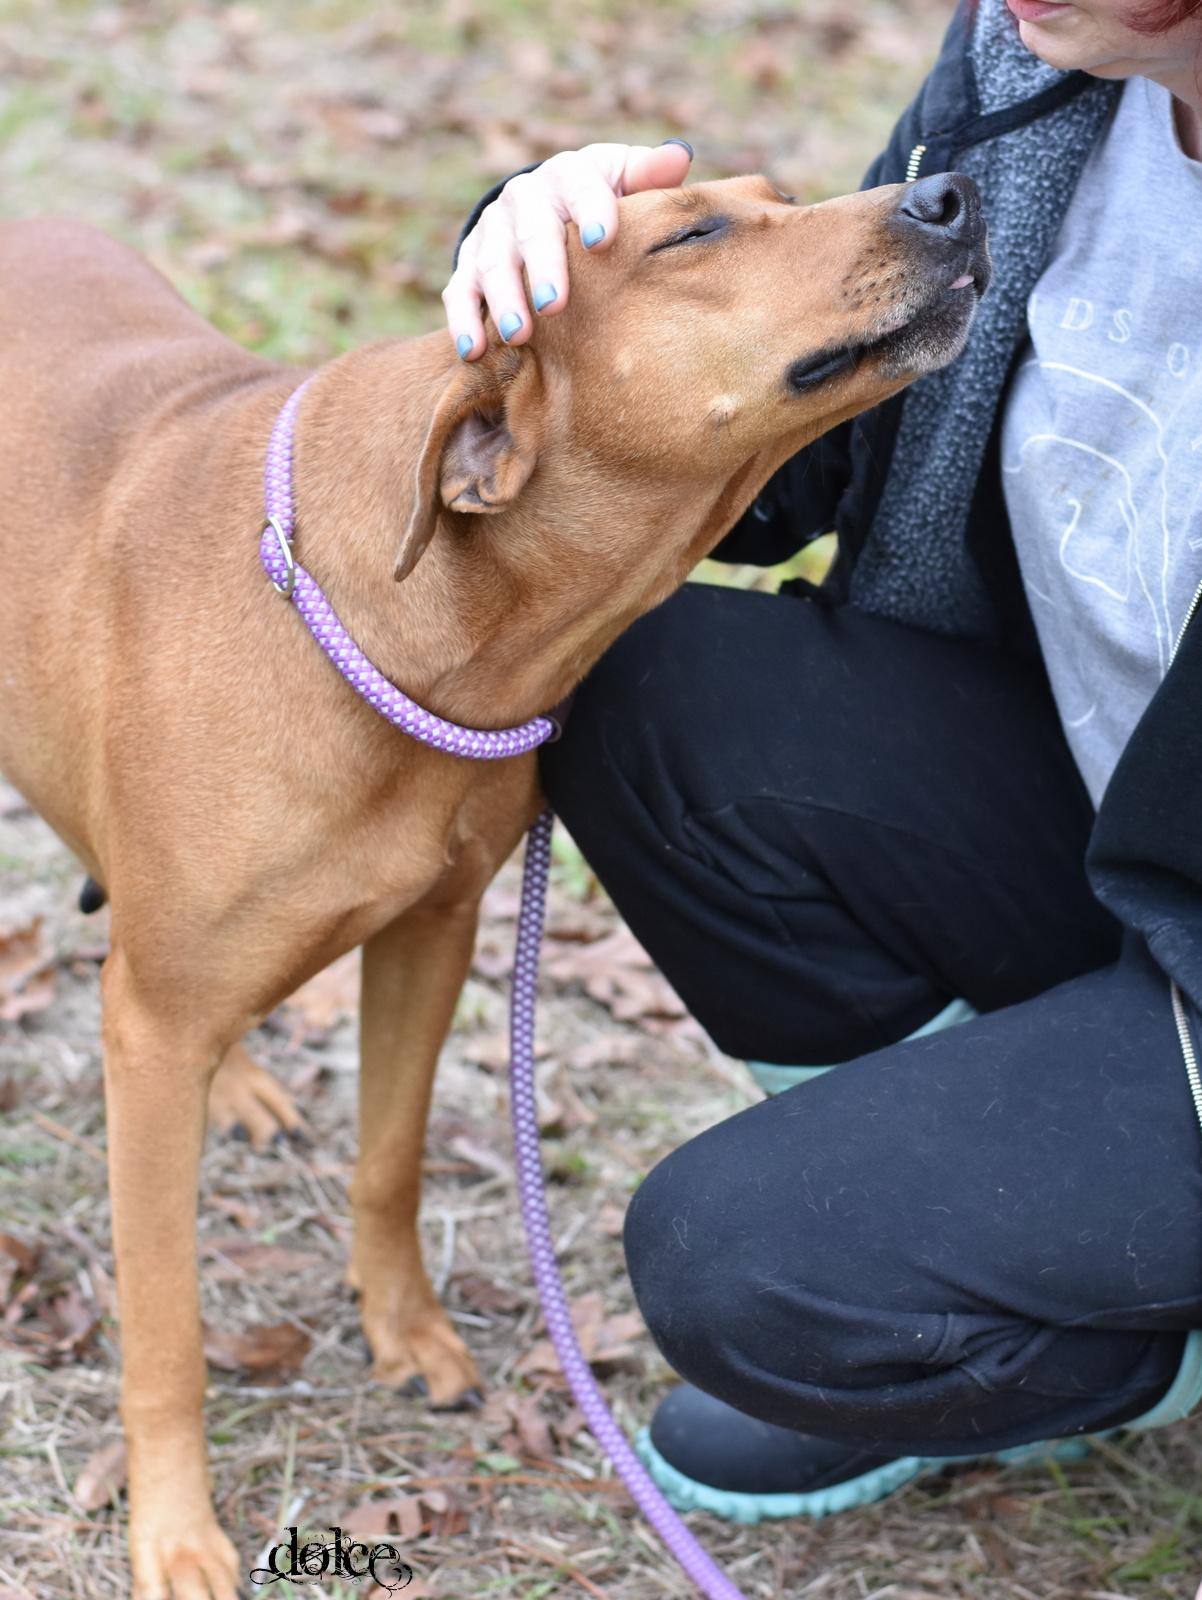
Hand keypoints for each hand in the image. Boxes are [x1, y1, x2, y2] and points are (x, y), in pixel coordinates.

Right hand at [444, 139, 692, 359]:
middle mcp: (524, 198)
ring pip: (492, 264)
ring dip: (503, 299)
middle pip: (531, 231)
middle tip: (553, 304)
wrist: (546, 208)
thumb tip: (679, 155)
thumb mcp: (625, 180)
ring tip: (518, 335)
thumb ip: (650, 175)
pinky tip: (472, 351)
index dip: (592, 210)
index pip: (581, 187)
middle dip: (541, 267)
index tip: (603, 240)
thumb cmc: (601, 201)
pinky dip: (463, 321)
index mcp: (569, 176)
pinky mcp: (469, 265)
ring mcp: (493, 232)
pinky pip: (461, 292)